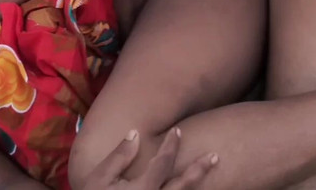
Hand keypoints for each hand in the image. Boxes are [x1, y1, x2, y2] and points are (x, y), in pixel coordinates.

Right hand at [82, 129, 218, 189]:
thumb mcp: (100, 177)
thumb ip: (119, 156)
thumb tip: (135, 133)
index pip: (163, 163)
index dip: (171, 145)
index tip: (177, 131)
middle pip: (183, 185)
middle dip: (200, 169)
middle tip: (215, 156)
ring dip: (198, 184)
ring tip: (212, 170)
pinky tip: (193, 186)